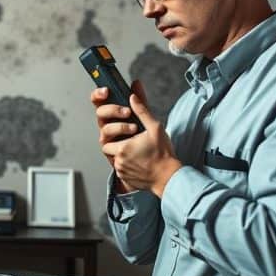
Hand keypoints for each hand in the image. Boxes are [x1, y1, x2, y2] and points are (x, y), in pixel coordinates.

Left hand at [99, 80, 182, 197]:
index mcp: (122, 147)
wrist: (168, 177)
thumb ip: (142, 111)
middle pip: (107, 148)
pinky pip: (120, 169)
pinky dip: (126, 164)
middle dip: (117, 143)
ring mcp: (121, 171)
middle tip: (131, 141)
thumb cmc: (163, 154)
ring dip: (121, 153)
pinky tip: (138, 160)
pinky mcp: (124, 178)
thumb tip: (133, 97)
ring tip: (136, 151)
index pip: (106, 137)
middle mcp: (119, 161)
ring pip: (114, 158)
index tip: (127, 133)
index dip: (116, 133)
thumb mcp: (155, 128)